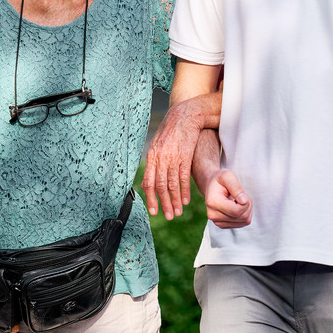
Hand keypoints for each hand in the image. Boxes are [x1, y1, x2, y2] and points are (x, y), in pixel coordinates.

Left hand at [142, 102, 201, 219]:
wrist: (185, 116)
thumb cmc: (170, 132)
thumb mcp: (157, 146)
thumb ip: (152, 165)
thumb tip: (146, 184)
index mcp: (151, 157)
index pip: (149, 183)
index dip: (151, 199)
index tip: (154, 212)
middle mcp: (160, 158)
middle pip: (160, 186)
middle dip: (163, 204)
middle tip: (168, 217)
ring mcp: (173, 158)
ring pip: (172, 185)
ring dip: (174, 201)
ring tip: (177, 212)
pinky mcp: (185, 156)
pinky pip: (184, 178)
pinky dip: (184, 191)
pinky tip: (185, 200)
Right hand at [202, 169, 250, 228]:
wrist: (211, 186)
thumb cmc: (220, 180)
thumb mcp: (228, 176)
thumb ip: (236, 187)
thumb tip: (243, 201)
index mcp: (213, 202)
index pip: (236, 211)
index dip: (246, 203)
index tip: (242, 194)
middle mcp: (213, 215)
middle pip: (241, 217)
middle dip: (247, 205)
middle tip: (242, 195)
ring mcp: (217, 222)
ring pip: (244, 221)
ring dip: (247, 210)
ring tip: (239, 200)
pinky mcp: (223, 225)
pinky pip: (242, 223)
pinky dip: (245, 214)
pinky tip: (238, 206)